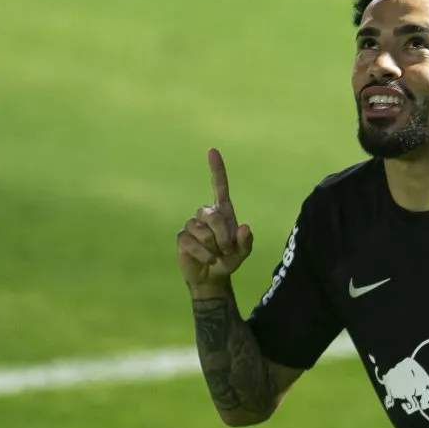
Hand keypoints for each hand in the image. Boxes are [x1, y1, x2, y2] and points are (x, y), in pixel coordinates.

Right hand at [176, 148, 253, 292]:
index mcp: (223, 212)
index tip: (212, 150)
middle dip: (222, 235)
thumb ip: (246, 242)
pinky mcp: (182, 238)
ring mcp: (192, 225)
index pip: (219, 186)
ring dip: (212, 246)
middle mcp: (206, 215)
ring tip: (216, 255)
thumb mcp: (242, 253)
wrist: (212, 277)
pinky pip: (191, 241)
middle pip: (212, 214)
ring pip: (201, 229)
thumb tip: (244, 227)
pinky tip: (206, 259)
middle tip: (226, 249)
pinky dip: (203, 253)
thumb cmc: (228, 260)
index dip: (217, 169)